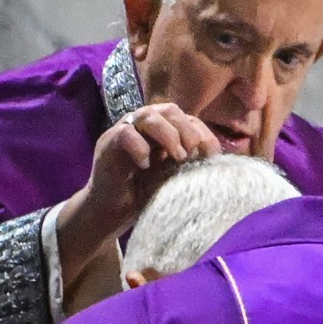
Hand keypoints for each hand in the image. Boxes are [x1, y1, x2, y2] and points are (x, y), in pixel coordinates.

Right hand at [57, 103, 220, 284]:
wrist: (111, 213)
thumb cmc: (144, 195)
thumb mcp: (174, 177)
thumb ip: (189, 163)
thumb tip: (215, 156)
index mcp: (162, 131)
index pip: (186, 119)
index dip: (202, 133)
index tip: (211, 155)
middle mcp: (143, 126)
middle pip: (168, 110)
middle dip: (186, 129)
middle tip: (191, 153)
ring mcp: (124, 131)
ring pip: (148, 116)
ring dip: (168, 134)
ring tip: (176, 156)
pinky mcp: (107, 144)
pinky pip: (125, 133)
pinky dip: (140, 147)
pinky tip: (146, 165)